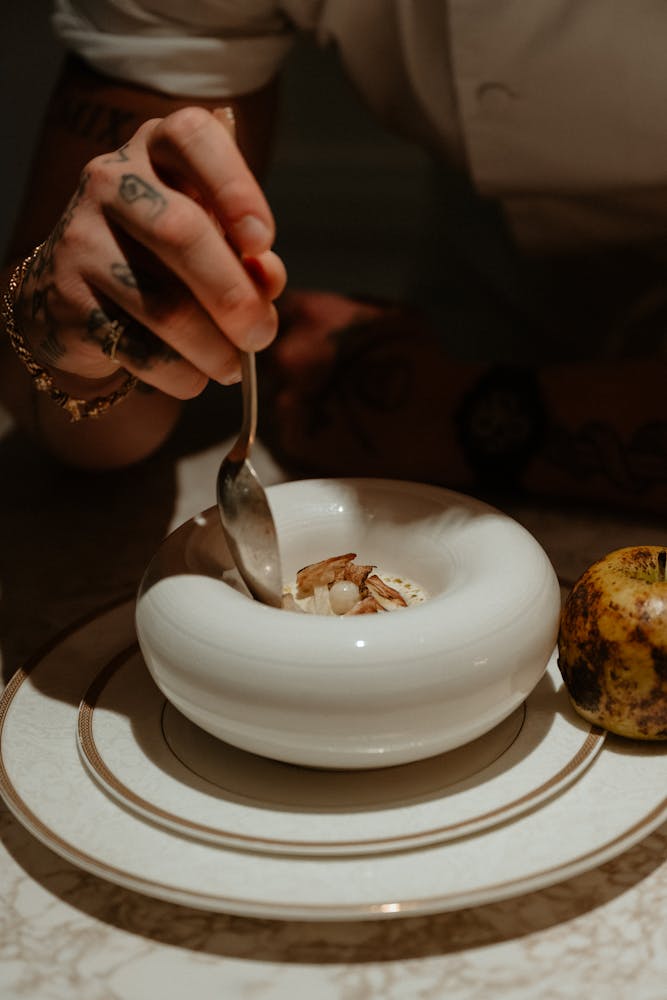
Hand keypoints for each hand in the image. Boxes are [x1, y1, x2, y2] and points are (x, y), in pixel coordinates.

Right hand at [13, 106, 285, 398]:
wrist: (77, 300)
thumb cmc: (165, 262)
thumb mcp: (214, 243)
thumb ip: (247, 255)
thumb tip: (267, 280)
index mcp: (156, 149)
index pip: (192, 136)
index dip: (235, 188)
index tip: (263, 243)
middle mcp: (111, 181)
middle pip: (180, 233)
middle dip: (233, 295)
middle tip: (262, 335)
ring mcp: (81, 238)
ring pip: (162, 304)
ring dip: (211, 348)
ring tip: (233, 366)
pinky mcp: (67, 298)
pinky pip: (137, 347)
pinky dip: (178, 372)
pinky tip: (194, 376)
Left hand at [262, 290, 473, 483]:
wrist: (441, 417)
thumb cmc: (424, 362)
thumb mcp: (389, 313)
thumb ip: (345, 311)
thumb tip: (330, 316)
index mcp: (310, 316)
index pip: (279, 313)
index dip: (296, 326)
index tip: (310, 337)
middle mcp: (288, 354)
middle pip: (273, 357)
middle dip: (296, 366)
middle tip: (331, 379)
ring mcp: (288, 400)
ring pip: (281, 396)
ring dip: (303, 401)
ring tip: (344, 408)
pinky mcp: (295, 439)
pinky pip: (293, 431)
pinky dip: (311, 432)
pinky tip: (343, 431)